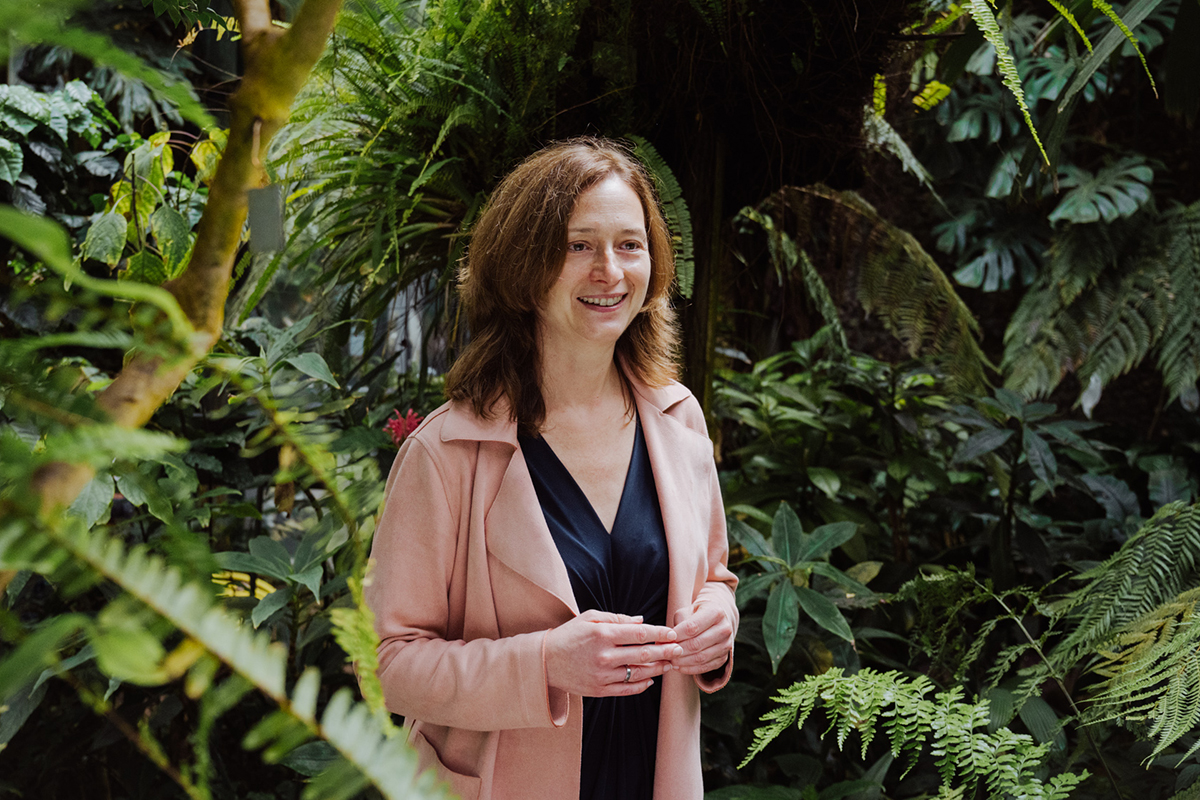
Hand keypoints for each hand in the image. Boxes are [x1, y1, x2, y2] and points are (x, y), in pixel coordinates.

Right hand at [544, 610, 682, 696]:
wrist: (545, 661)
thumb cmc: (569, 635)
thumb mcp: (590, 618)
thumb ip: (617, 618)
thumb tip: (642, 621)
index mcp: (603, 634)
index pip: (640, 634)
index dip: (660, 634)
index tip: (673, 634)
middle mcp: (604, 655)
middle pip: (644, 654)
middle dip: (665, 652)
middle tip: (680, 649)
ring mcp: (602, 675)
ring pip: (638, 673)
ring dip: (658, 668)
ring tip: (670, 664)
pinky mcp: (599, 690)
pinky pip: (627, 689)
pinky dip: (642, 685)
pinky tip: (651, 679)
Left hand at [670, 603, 733, 674]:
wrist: (716, 618)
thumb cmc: (697, 613)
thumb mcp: (687, 611)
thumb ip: (678, 624)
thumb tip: (665, 641)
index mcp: (716, 612)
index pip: (692, 627)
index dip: (677, 635)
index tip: (665, 639)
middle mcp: (725, 629)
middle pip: (697, 644)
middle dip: (678, 650)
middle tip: (665, 653)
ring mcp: (727, 645)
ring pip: (701, 657)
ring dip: (683, 662)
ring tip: (670, 661)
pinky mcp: (724, 657)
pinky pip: (706, 667)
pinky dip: (691, 669)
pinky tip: (679, 667)